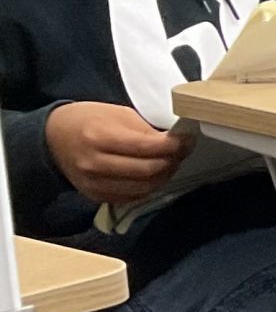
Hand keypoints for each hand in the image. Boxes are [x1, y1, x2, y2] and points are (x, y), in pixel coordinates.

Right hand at [45, 102, 193, 205]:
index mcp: (99, 137)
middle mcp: (94, 164)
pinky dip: (148, 187)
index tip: (186, 140)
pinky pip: (131, 197)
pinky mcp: (94, 196)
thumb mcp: (117, 114)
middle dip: (172, 161)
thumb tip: (174, 144)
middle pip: (147, 171)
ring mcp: (93, 183)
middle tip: (182, 152)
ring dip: (163, 177)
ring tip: (171, 163)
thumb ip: (145, 131)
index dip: (173, 146)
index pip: (145, 147)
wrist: (53, 137)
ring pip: (143, 188)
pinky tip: (154, 175)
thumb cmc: (88, 120)